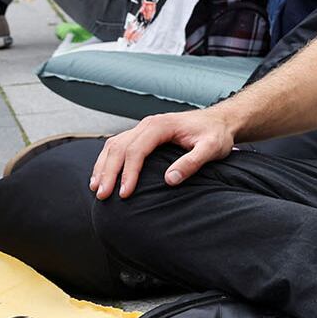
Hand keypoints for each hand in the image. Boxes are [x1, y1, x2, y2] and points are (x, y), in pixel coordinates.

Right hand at [90, 108, 236, 199]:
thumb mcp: (212, 148)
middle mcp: (148, 124)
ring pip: (114, 145)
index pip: (137, 149)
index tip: (125, 194)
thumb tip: (169, 180)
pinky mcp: (143, 135)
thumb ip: (192, 162)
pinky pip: (118, 145)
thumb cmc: (216, 134)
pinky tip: (102, 176)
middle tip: (103, 196)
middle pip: (119, 147)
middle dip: (108, 172)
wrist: (220, 121)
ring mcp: (143, 128)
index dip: (128, 172)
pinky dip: (106, 161)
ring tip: (96, 190)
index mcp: (161, 125)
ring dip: (102, 167)